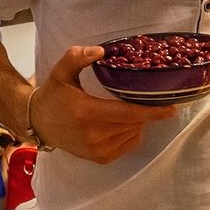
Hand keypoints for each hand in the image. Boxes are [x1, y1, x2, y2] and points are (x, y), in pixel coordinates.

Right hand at [29, 45, 172, 164]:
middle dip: (145, 111)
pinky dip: (132, 132)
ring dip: (138, 121)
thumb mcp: (61, 72)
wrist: (38, 124)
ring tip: (127, 109)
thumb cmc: (53, 95)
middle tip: (145, 97)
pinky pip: (129, 144)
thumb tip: (101, 51)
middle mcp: (93, 135)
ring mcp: (98, 150)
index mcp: (86, 112)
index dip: (152, 111)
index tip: (171, 108)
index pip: (128, 113)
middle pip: (134, 123)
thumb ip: (77, 57)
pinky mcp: (101, 158)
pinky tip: (122, 122)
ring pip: (134, 133)